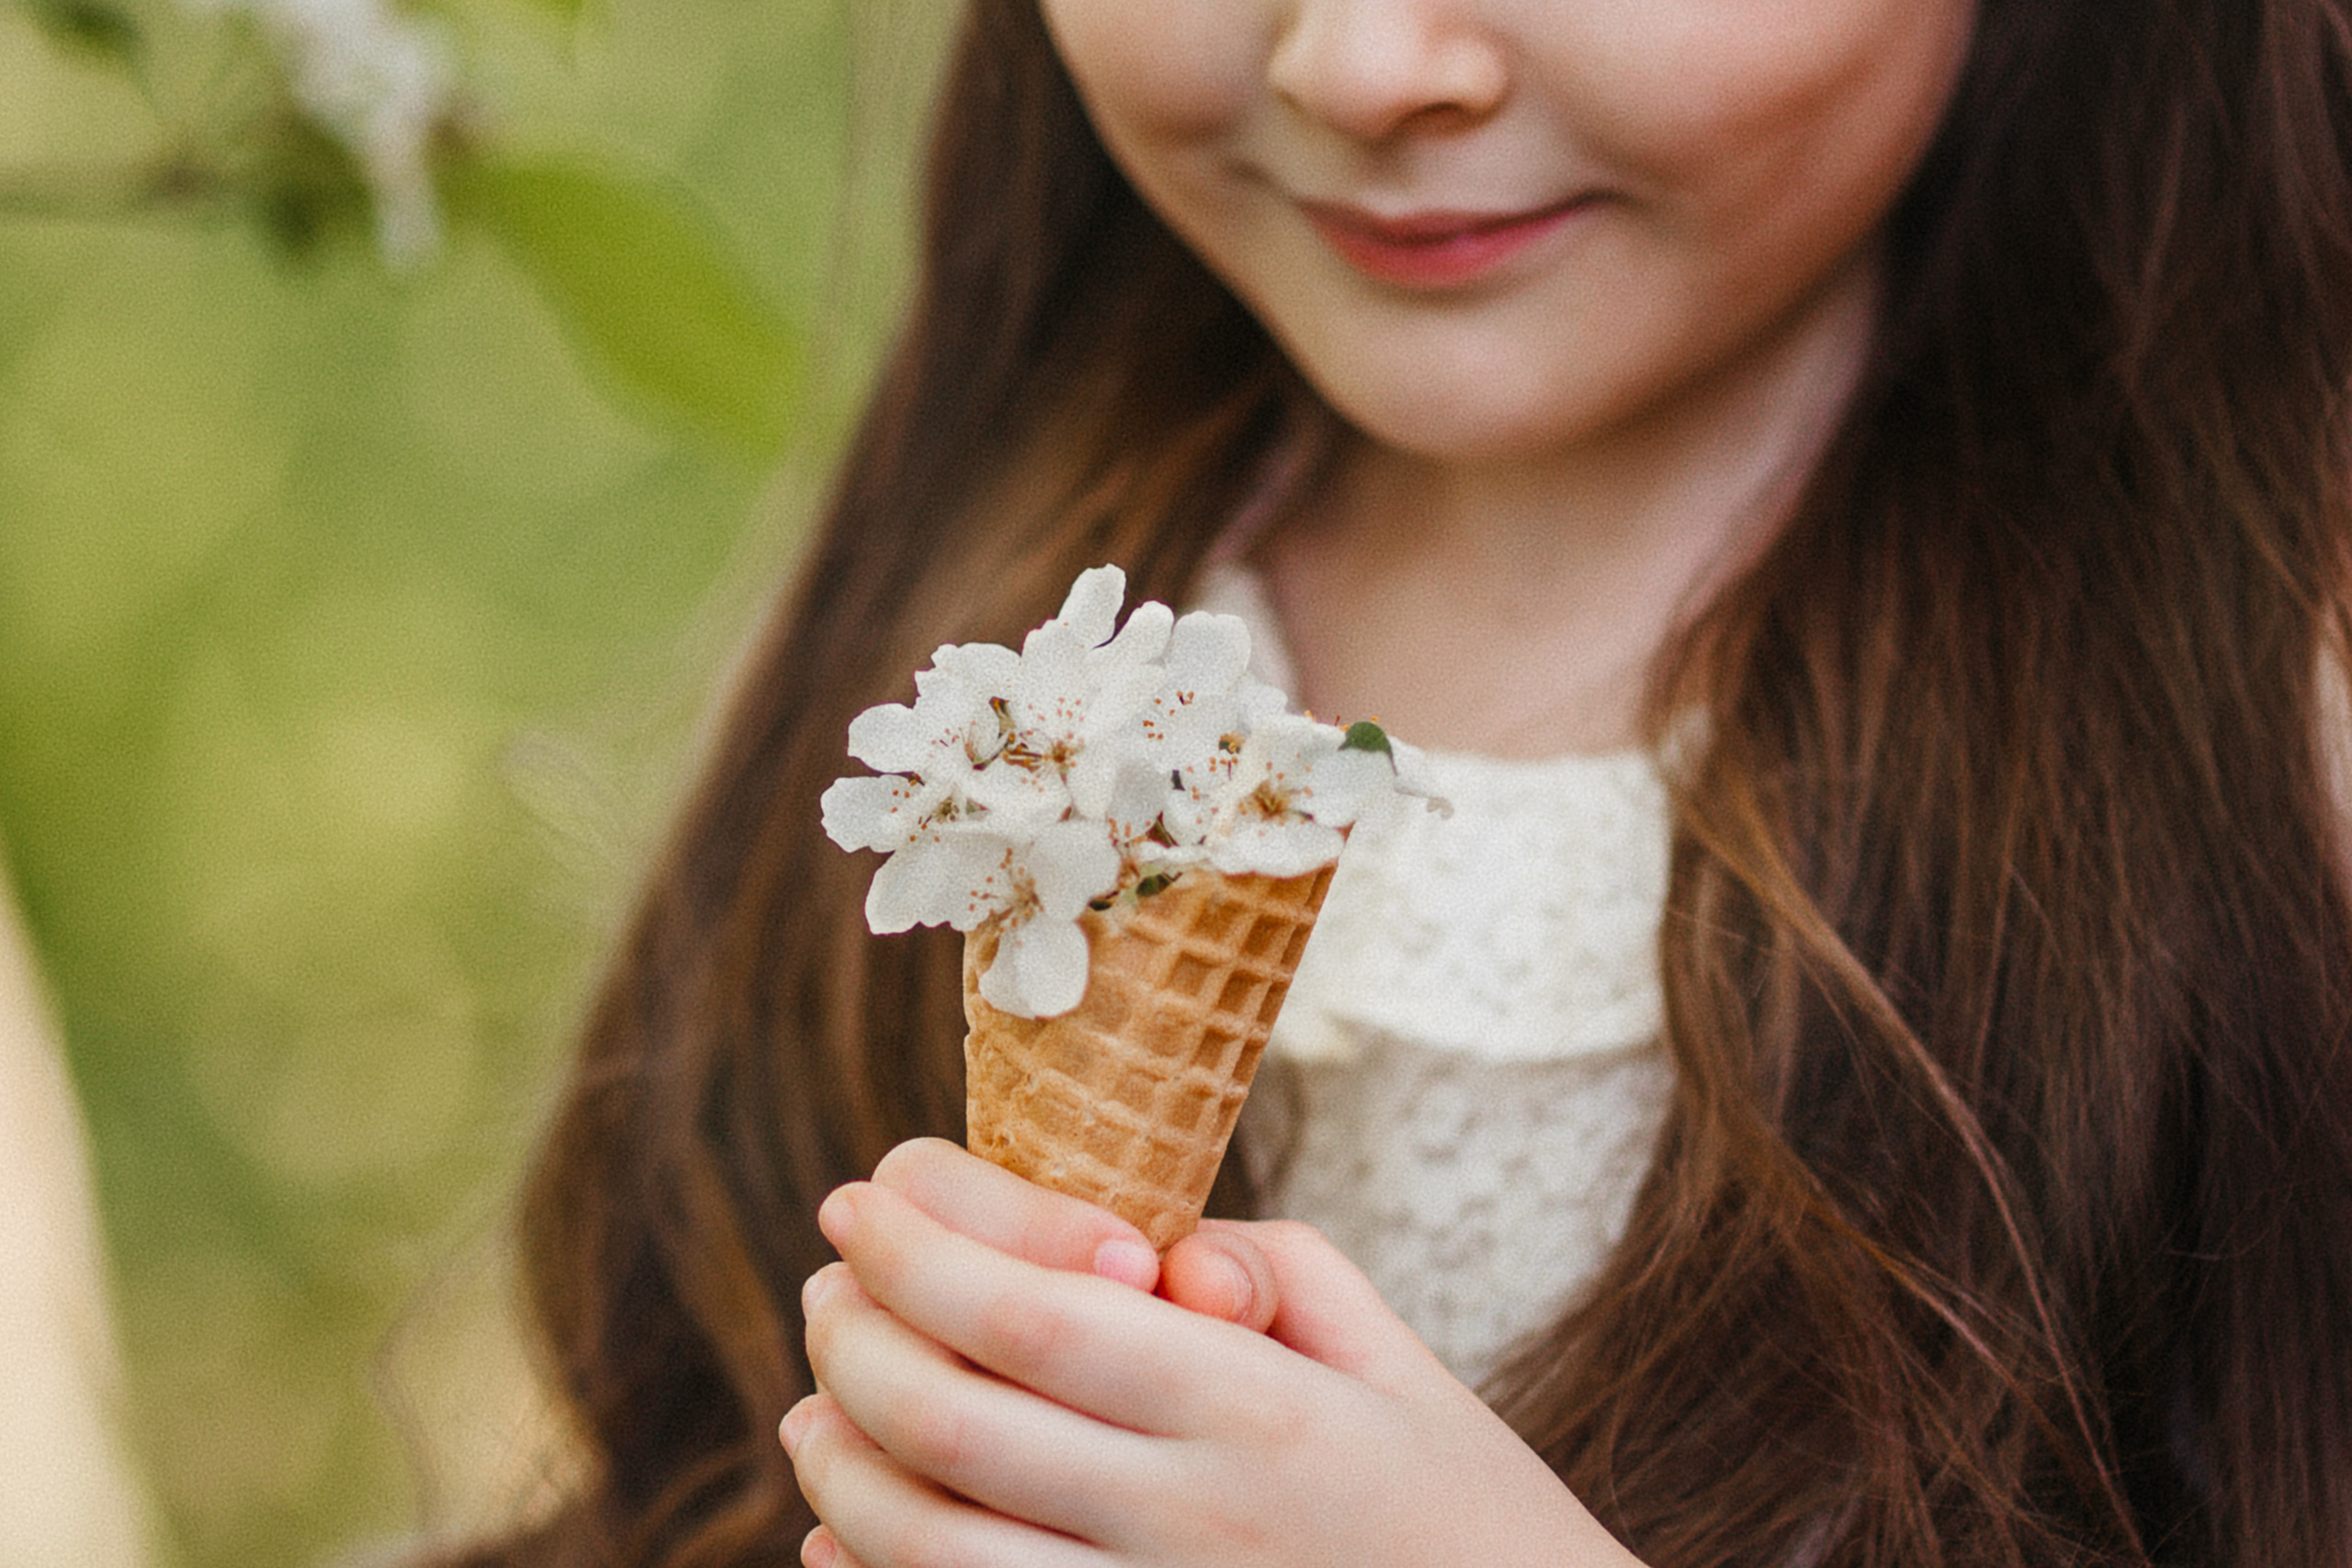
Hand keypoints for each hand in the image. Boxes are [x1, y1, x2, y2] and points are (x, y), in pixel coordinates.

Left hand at [783, 1145, 1644, 1567]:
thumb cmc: (1470, 1514)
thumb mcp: (1399, 1363)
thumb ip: (1270, 1272)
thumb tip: (1142, 1245)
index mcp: (1256, 1411)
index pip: (1030, 1312)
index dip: (915, 1249)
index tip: (862, 1197)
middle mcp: (1188, 1523)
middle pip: (950, 1420)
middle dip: (854, 1336)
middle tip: (826, 1282)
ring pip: (929, 1543)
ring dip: (842, 1462)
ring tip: (815, 1404)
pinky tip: (849, 1535)